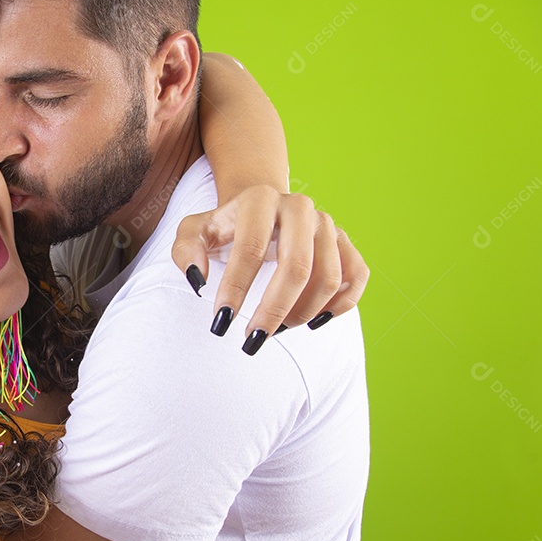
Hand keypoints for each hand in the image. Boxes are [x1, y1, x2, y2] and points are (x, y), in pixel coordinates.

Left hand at [171, 187, 368, 348]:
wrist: (261, 209)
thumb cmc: (224, 227)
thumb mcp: (194, 231)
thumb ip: (186, 251)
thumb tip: (198, 280)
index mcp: (259, 200)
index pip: (251, 249)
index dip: (236, 289)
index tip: (220, 323)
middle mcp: (299, 207)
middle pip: (297, 267)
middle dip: (274, 310)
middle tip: (252, 340)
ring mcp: (327, 224)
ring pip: (327, 278)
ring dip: (301, 313)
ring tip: (274, 329)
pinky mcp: (345, 241)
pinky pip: (356, 278)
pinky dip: (339, 306)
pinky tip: (312, 322)